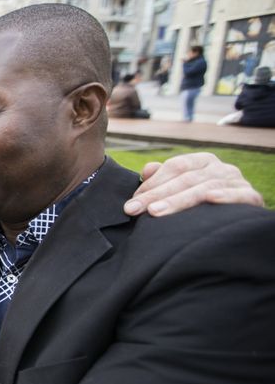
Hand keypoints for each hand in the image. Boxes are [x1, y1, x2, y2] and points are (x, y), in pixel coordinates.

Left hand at [124, 152, 262, 216]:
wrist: (238, 222)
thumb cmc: (201, 203)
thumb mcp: (181, 188)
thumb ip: (163, 178)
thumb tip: (147, 169)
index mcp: (202, 161)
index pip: (175, 167)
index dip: (152, 183)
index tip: (132, 201)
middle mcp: (220, 167)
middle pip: (185, 179)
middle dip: (156, 195)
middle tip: (134, 210)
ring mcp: (237, 181)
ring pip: (205, 188)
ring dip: (179, 201)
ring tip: (155, 212)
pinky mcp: (252, 197)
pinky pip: (239, 195)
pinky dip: (226, 197)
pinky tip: (211, 200)